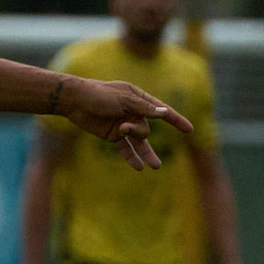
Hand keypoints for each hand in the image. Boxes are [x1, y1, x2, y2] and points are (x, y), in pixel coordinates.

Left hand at [55, 77, 191, 169]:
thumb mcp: (123, 100)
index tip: (189, 130)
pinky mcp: (113, 135)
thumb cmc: (99, 95)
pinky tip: (139, 168)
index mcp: (139, 98)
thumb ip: (144, 108)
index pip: (161, 110)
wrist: (74, 102)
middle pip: (146, 128)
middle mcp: (133, 112)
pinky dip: (131, 157)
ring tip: (156, 166)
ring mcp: (124, 125)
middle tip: (124, 128)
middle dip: (137, 130)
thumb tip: (164, 113)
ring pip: (139, 141)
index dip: (176, 120)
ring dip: (146, 153)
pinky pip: (126, 149)